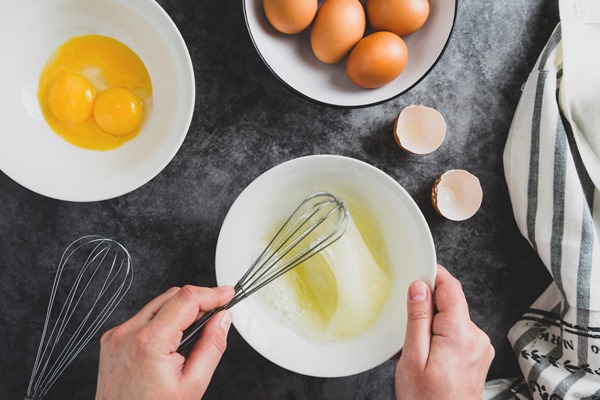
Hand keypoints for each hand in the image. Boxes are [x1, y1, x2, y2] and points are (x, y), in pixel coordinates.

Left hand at [95, 285, 234, 399]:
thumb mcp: (193, 384)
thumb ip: (212, 346)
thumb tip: (223, 319)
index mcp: (149, 342)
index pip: (186, 299)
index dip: (212, 293)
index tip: (227, 294)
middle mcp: (128, 333)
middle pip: (172, 296)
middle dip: (197, 302)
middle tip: (216, 316)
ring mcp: (117, 335)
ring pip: (157, 304)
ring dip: (179, 311)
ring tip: (191, 336)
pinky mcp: (112, 340)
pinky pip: (142, 318)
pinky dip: (161, 322)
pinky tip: (169, 343)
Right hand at [395, 265, 493, 399]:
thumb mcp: (413, 358)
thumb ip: (417, 319)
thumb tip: (420, 287)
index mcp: (461, 334)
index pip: (451, 288)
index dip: (434, 275)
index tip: (418, 272)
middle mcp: (477, 338)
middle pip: (451, 303)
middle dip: (427, 307)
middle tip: (407, 326)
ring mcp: (480, 348)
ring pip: (452, 319)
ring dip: (432, 325)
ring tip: (415, 349)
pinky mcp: (477, 357)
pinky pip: (457, 334)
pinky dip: (440, 337)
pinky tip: (427, 356)